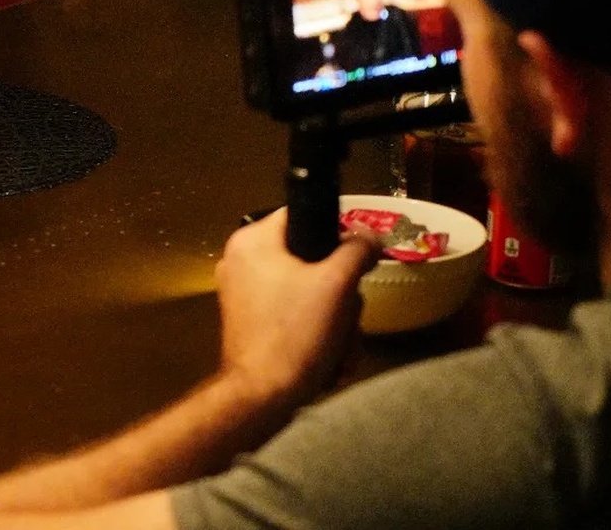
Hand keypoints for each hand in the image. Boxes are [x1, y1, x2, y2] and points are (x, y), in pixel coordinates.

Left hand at [214, 210, 378, 409]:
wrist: (262, 395)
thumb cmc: (296, 333)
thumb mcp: (337, 285)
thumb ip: (356, 250)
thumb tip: (368, 234)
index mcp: (252, 240)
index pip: (303, 215)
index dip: (338, 235)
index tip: (357, 261)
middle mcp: (241, 260)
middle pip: (311, 260)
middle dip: (340, 294)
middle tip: (346, 314)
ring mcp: (243, 293)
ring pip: (309, 292)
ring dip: (335, 320)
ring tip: (339, 344)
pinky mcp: (251, 322)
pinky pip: (295, 314)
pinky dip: (317, 333)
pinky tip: (328, 356)